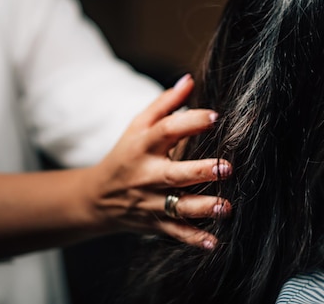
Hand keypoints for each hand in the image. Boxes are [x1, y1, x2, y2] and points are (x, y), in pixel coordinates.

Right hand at [84, 74, 231, 248]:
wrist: (96, 198)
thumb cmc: (125, 154)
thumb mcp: (137, 126)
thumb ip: (164, 104)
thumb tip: (190, 79)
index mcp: (143, 146)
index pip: (166, 131)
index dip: (190, 122)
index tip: (215, 116)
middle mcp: (146, 175)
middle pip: (174, 174)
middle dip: (200, 171)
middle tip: (226, 167)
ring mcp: (150, 202)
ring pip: (178, 207)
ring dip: (203, 208)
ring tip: (226, 206)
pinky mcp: (155, 223)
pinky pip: (175, 233)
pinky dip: (193, 240)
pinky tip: (214, 243)